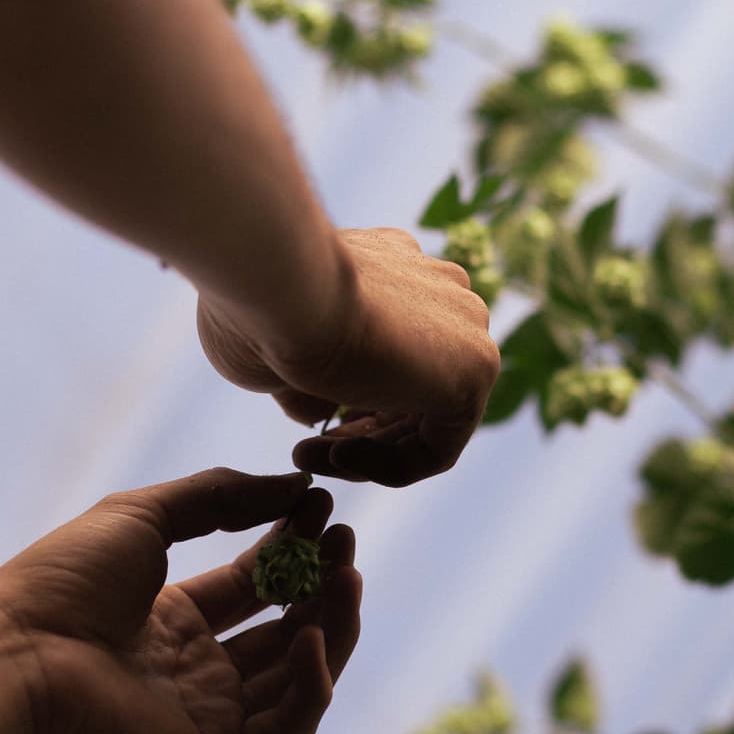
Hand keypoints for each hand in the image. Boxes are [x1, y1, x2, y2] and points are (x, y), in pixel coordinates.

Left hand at [0, 469, 359, 733]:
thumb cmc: (63, 581)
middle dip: (322, 585)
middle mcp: (193, 667)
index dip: (293, 547)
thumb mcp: (144, 515)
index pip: (255, 583)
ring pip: (297, 678)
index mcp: (171, 616)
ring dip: (332, 629)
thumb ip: (219, 496)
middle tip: (347, 545)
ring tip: (346, 580)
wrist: (16, 654)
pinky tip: (312, 640)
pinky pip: (285, 728)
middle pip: (284, 629)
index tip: (324, 509)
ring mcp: (204, 712)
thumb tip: (295, 486)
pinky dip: (311, 687)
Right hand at [197, 227, 498, 485]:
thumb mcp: (273, 346)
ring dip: (366, 453)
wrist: (282, 283)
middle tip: (307, 453)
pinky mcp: (475, 372)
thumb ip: (306, 377)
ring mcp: (465, 326)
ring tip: (310, 458)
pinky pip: (438, 447)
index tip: (306, 430)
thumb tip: (316, 413)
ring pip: (424, 420)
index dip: (348, 404)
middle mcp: (438, 289)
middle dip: (358, 431)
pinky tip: (337, 457)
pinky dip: (388, 466)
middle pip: (411, 386)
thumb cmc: (258, 305)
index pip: (391, 351)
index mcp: (396, 266)